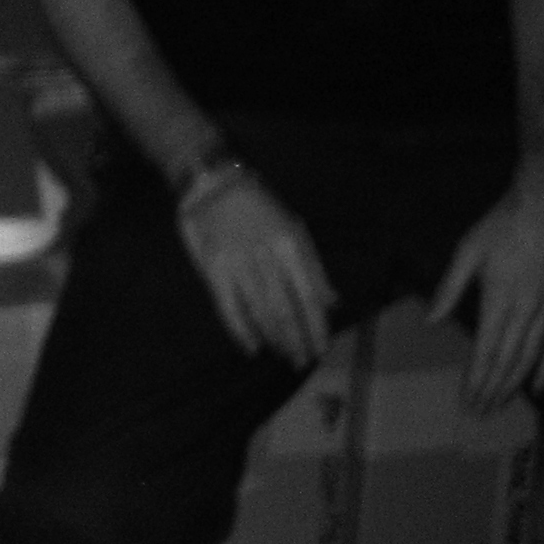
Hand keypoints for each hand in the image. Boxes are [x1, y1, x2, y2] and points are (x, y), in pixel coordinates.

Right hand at [178, 171, 335, 367]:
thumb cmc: (258, 204)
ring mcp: (238, 264)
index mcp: (290, 246)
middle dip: (296, 339)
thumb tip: (331, 302)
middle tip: (301, 362)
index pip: (309, 296)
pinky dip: (241, 330)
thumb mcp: (293, 227)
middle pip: (285, 309)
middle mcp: (266, 258)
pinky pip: (229, 306)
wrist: (212, 182)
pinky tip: (251, 347)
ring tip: (283, 355)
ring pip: (260, 311)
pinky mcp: (213, 269)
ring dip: (274, 338)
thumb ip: (312, 266)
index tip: (320, 349)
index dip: (316, 326)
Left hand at [429, 161, 543, 412]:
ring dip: (515, 384)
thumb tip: (429, 321)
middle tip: (479, 412)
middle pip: (507, 360)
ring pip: (531, 356)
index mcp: (497, 300)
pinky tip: (540, 385)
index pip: (485, 351)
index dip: (476, 379)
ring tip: (501, 404)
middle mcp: (525, 310)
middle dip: (491, 389)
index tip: (467, 399)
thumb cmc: (501, 226)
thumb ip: (449, 290)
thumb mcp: (466, 253)